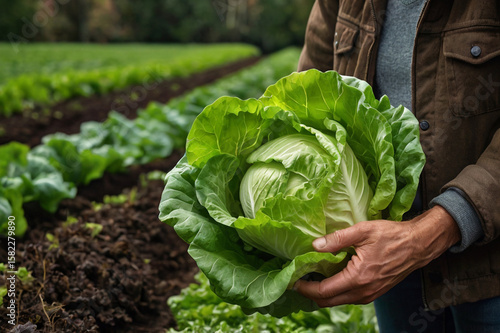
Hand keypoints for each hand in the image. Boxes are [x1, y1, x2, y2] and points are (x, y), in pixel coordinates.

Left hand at [294, 205, 460, 306]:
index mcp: (358, 278)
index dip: (305, 287)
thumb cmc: (392, 236)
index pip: (324, 291)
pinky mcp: (374, 292)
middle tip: (298, 281)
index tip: (293, 280)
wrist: (418, 245)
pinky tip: (331, 277)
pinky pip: (349, 297)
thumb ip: (337, 239)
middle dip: (310, 294)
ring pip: (339, 301)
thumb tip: (314, 246)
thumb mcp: (363, 231)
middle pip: (328, 301)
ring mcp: (370, 294)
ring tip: (312, 277)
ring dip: (323, 294)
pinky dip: (336, 292)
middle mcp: (363, 292)